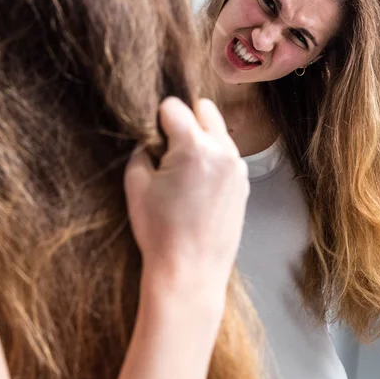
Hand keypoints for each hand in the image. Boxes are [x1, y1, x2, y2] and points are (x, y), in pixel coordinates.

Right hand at [124, 97, 249, 296]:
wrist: (190, 272)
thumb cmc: (160, 231)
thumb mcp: (136, 185)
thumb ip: (142, 150)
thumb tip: (151, 139)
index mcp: (194, 147)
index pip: (174, 106)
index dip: (158, 117)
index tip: (153, 136)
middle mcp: (223, 151)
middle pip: (205, 110)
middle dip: (186, 119)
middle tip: (170, 147)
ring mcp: (238, 168)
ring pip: (219, 133)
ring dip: (202, 140)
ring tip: (185, 171)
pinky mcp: (244, 184)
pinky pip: (227, 156)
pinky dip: (213, 160)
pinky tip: (198, 186)